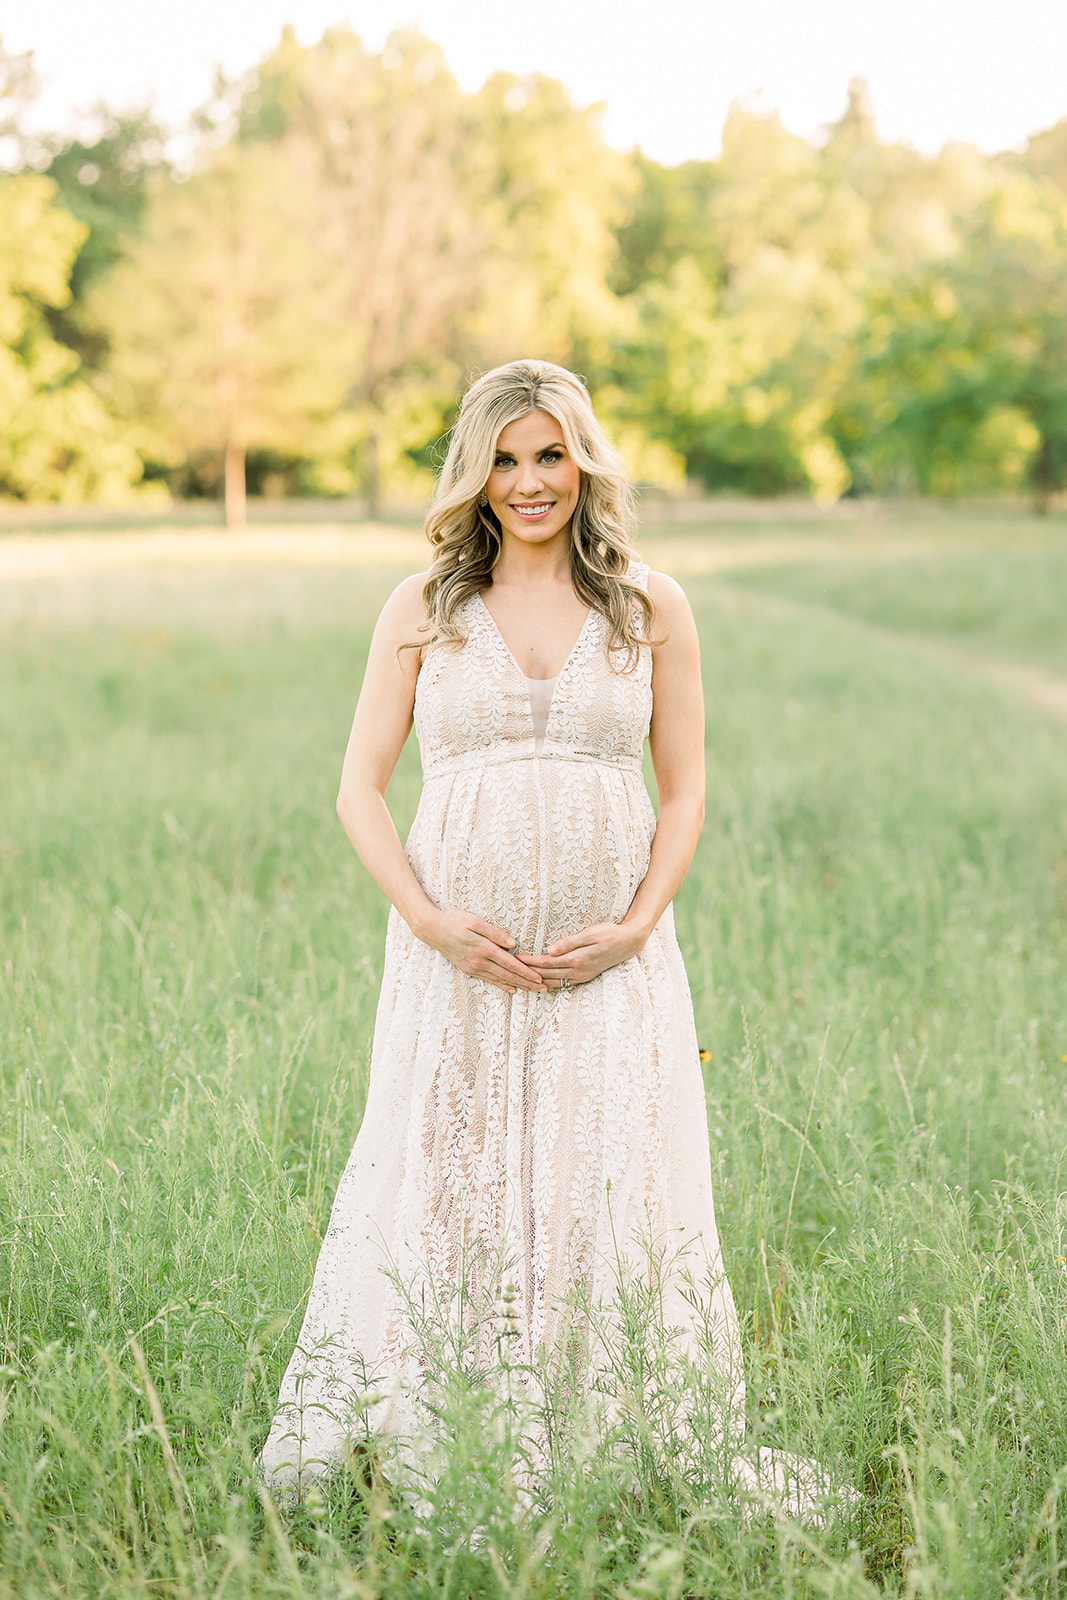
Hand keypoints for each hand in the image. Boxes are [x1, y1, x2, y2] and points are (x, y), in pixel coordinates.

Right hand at [419, 908, 546, 993]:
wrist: (431, 929)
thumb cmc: (453, 920)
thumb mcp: (474, 921)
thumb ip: (494, 932)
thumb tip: (513, 943)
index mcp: (483, 948)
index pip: (510, 963)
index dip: (526, 972)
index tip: (540, 978)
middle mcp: (479, 961)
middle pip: (508, 975)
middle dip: (527, 983)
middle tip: (544, 989)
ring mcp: (473, 967)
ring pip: (500, 979)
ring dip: (518, 986)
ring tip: (533, 991)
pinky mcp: (468, 969)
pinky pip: (488, 980)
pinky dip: (502, 985)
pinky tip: (511, 989)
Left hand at [525, 921, 646, 988]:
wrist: (628, 943)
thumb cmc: (609, 933)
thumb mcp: (590, 933)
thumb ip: (569, 942)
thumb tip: (549, 950)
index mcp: (577, 960)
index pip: (546, 963)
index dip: (530, 962)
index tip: (516, 958)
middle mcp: (578, 972)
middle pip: (547, 975)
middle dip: (529, 973)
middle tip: (512, 969)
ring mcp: (582, 977)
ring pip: (553, 983)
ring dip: (537, 982)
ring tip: (521, 978)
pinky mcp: (584, 978)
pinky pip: (562, 985)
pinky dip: (549, 984)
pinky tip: (540, 982)